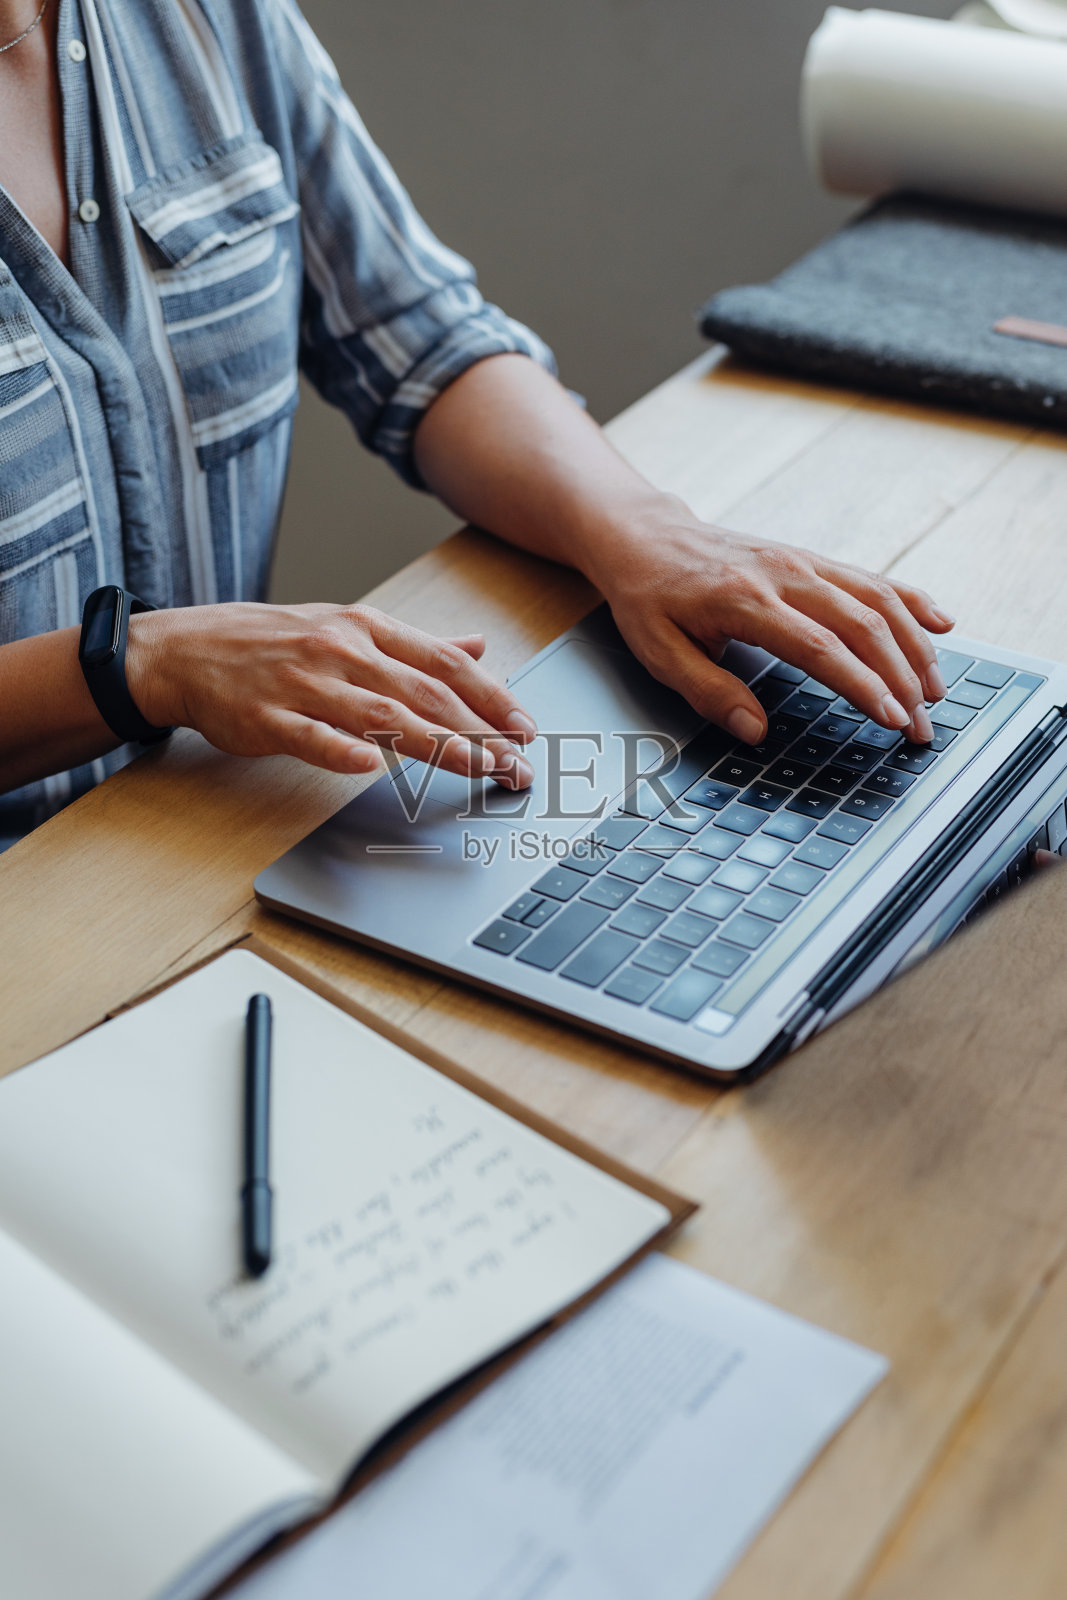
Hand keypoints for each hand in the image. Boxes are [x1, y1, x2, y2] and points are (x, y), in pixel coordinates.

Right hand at [125, 601, 536, 786]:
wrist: (188, 649)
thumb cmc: (275, 642)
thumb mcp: (349, 627)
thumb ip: (416, 644)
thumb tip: (479, 647)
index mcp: (367, 629)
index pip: (442, 663)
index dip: (490, 696)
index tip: (525, 726)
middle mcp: (342, 652)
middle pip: (423, 693)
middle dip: (479, 731)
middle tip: (517, 763)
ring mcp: (304, 685)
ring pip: (380, 716)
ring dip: (435, 744)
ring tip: (477, 768)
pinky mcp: (267, 718)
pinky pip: (309, 737)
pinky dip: (340, 751)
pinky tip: (370, 768)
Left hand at [585, 501, 955, 744]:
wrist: (646, 537)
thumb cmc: (651, 599)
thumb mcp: (659, 653)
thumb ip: (708, 692)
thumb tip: (755, 732)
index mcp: (745, 601)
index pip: (820, 648)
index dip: (862, 685)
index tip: (891, 717)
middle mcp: (783, 575)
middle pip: (862, 625)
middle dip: (901, 679)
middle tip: (921, 725)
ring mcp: (803, 562)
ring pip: (877, 599)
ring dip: (914, 647)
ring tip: (937, 691)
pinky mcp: (811, 559)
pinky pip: (871, 578)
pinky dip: (911, 601)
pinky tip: (941, 625)